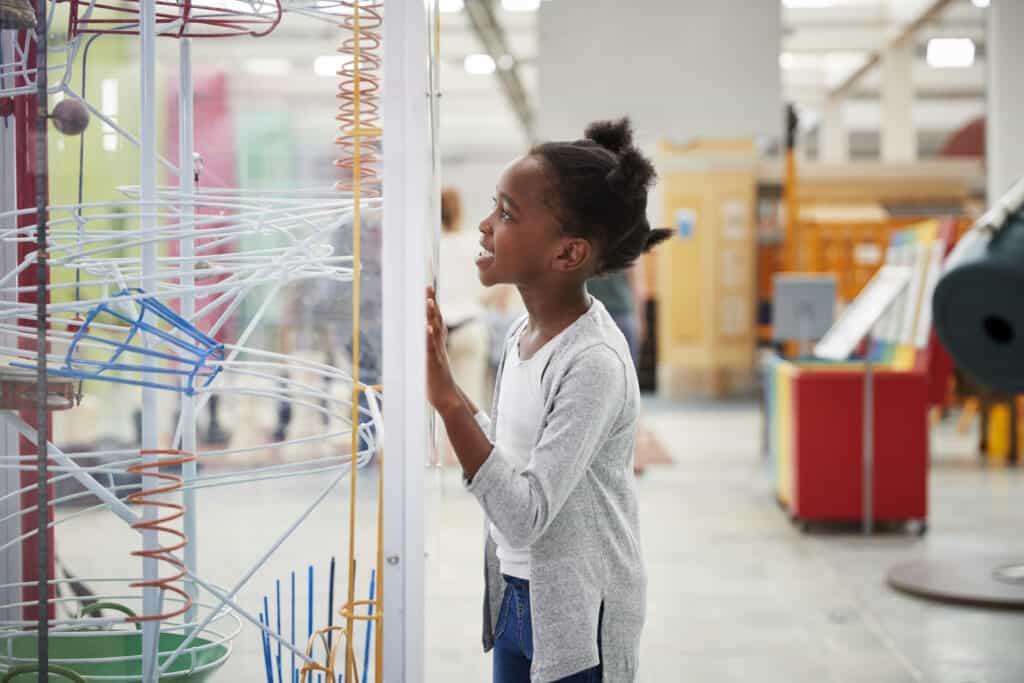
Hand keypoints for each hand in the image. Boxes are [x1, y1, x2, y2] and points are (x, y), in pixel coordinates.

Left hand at [426, 287, 460, 415]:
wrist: (447, 398)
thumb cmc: (438, 381)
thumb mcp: (431, 359)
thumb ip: (428, 347)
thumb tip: (422, 335)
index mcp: (437, 344)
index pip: (435, 320)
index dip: (432, 305)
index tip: (428, 290)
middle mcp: (438, 345)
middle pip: (437, 320)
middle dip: (432, 303)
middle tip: (428, 287)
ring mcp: (437, 353)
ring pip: (435, 331)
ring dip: (432, 316)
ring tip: (429, 301)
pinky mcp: (433, 363)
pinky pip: (431, 349)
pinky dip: (429, 338)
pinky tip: (427, 328)